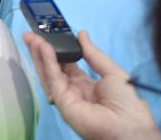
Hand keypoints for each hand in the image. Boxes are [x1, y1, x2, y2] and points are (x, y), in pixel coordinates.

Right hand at [23, 30, 158, 139]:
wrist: (129, 126)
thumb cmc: (126, 101)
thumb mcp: (112, 71)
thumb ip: (94, 54)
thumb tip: (82, 34)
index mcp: (88, 85)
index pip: (67, 65)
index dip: (59, 51)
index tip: (50, 36)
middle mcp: (74, 90)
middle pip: (54, 68)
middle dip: (43, 50)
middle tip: (32, 34)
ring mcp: (66, 97)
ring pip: (49, 73)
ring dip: (39, 54)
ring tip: (31, 37)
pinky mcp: (61, 102)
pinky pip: (53, 79)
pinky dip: (47, 62)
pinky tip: (44, 48)